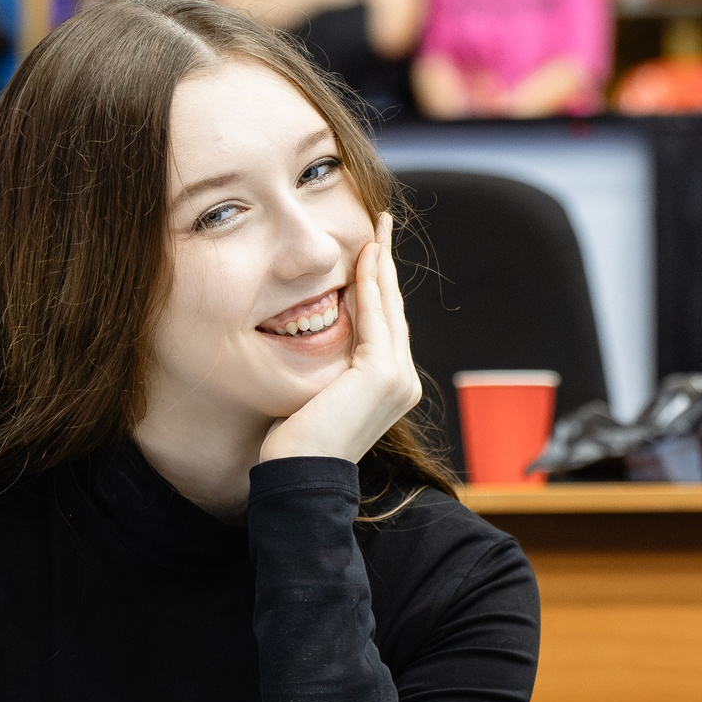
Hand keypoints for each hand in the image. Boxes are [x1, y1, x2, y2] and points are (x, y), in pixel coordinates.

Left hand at [258, 212, 422, 464]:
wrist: (299, 474)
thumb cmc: (297, 441)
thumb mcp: (318, 391)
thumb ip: (331, 364)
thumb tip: (318, 331)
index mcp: (392, 387)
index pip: (386, 325)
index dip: (379, 285)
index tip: (371, 251)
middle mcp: (404, 382)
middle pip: (393, 310)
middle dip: (386, 265)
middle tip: (380, 227)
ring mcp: (398, 379)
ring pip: (388, 308)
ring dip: (381, 265)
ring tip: (374, 231)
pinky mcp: (383, 374)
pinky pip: (376, 316)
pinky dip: (370, 283)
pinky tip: (362, 257)